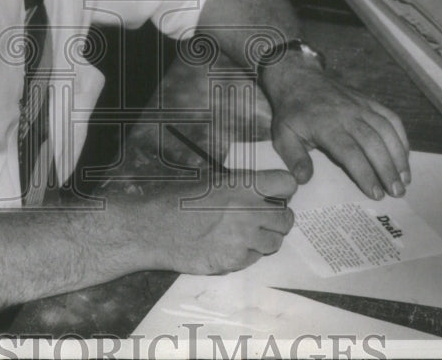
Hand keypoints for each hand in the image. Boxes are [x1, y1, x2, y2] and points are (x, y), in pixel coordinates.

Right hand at [138, 170, 296, 275]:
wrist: (155, 229)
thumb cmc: (180, 200)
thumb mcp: (213, 181)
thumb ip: (243, 186)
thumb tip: (266, 191)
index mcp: (243, 184)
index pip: (287, 183)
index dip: (283, 189)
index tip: (277, 193)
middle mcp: (248, 211)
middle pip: (286, 217)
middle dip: (278, 217)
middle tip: (263, 217)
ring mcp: (243, 239)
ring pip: (274, 241)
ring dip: (265, 237)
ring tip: (245, 232)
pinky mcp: (235, 261)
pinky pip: (255, 258)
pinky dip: (247, 253)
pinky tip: (229, 245)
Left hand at [264, 58, 409, 199]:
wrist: (299, 79)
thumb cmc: (292, 112)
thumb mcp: (282, 136)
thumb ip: (294, 158)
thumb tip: (304, 180)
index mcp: (327, 126)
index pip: (350, 153)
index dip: (365, 174)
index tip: (376, 193)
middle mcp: (348, 115)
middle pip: (374, 144)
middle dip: (388, 170)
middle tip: (397, 192)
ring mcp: (361, 106)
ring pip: (386, 131)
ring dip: (399, 156)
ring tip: (405, 179)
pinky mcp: (369, 101)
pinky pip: (391, 118)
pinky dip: (401, 136)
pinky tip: (405, 155)